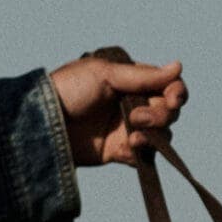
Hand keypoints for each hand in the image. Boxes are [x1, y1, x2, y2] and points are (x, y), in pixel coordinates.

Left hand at [49, 54, 188, 167]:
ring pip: (161, 134)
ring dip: (152, 135)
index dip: (176, 93)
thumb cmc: (69, 89)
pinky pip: (142, 154)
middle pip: (169, 111)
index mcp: (131, 80)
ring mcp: (126, 127)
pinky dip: (139, 152)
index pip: (168, 85)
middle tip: (136, 118)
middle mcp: (133, 103)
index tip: (172, 99)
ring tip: (131, 136)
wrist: (43, 124)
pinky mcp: (118, 150)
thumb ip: (144, 76)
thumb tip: (178, 66)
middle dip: (160, 115)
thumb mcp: (105, 75)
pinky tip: (124, 147)